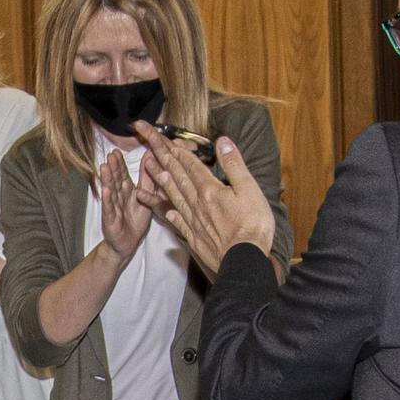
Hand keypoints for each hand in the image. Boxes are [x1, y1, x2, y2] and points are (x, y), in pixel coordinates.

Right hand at [97, 148, 153, 262]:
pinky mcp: (111, 220)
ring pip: (111, 192)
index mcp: (127, 191)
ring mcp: (113, 208)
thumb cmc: (136, 220)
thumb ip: (147, 179)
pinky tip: (106, 190)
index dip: (120, 164)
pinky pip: (110, 209)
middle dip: (113, 168)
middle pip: (115, 180)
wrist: (128, 243)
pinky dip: (108, 200)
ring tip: (104, 167)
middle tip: (111, 155)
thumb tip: (151, 157)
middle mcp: (118, 197)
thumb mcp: (146, 197)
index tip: (116, 151)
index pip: (122, 175)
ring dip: (107, 180)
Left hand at [135, 120, 274, 276]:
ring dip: (161, 181)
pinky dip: (170, 214)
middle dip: (162, 158)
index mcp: (209, 190)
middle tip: (147, 146)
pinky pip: (177, 222)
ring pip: (173, 196)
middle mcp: (196, 203)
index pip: (190, 164)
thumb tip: (223, 142)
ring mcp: (193, 221)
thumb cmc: (252, 226)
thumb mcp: (250, 189)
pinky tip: (167, 211)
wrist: (244, 261)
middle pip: (177, 176)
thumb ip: (234, 165)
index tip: (164, 138)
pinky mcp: (194, 237)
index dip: (177, 150)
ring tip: (149, 170)